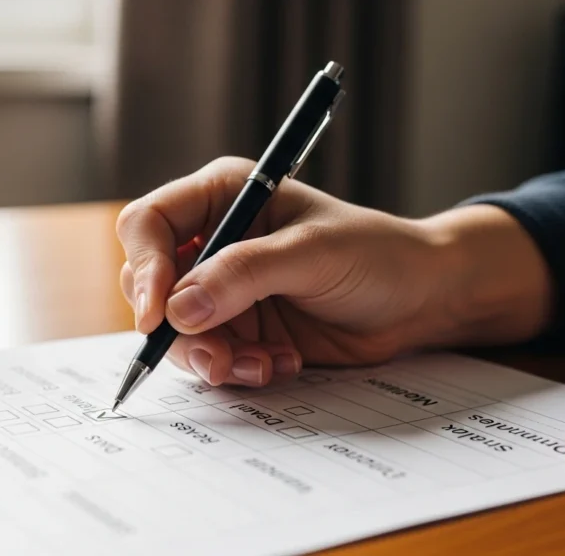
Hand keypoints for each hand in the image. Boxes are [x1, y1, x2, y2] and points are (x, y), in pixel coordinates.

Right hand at [116, 156, 551, 386]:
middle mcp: (213, 240)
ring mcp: (222, 290)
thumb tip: (177, 309)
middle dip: (178, 327)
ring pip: (176, 330)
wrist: (421, 302)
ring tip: (263, 364)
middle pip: (149, 285)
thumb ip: (243, 275)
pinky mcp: (238, 329)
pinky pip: (209, 356)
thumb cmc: (377, 255)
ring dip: (212, 356)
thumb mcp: (312, 253)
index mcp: (222, 196)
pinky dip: (237, 369)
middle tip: (216, 355)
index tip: (158, 313)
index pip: (149, 224)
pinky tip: (281, 363)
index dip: (143, 267)